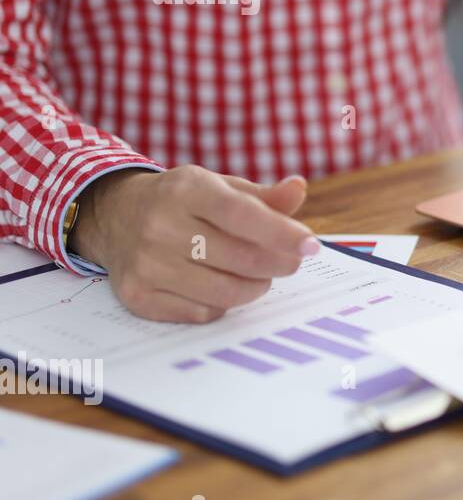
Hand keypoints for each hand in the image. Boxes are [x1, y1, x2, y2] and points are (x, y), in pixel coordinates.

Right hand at [68, 165, 317, 322]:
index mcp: (186, 189)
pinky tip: (222, 284)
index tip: (311, 245)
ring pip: (226, 292)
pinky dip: (224, 303)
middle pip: (241, 259)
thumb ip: (263, 195)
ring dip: (256, 286)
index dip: (282, 233)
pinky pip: (202, 312)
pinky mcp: (137, 296)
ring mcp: (146, 264)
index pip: (242, 215)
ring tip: (259, 274)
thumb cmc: (182, 202)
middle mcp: (160, 225)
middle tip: (291, 261)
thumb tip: (298, 189)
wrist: (115, 217)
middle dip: (279, 264)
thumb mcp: (220, 187)